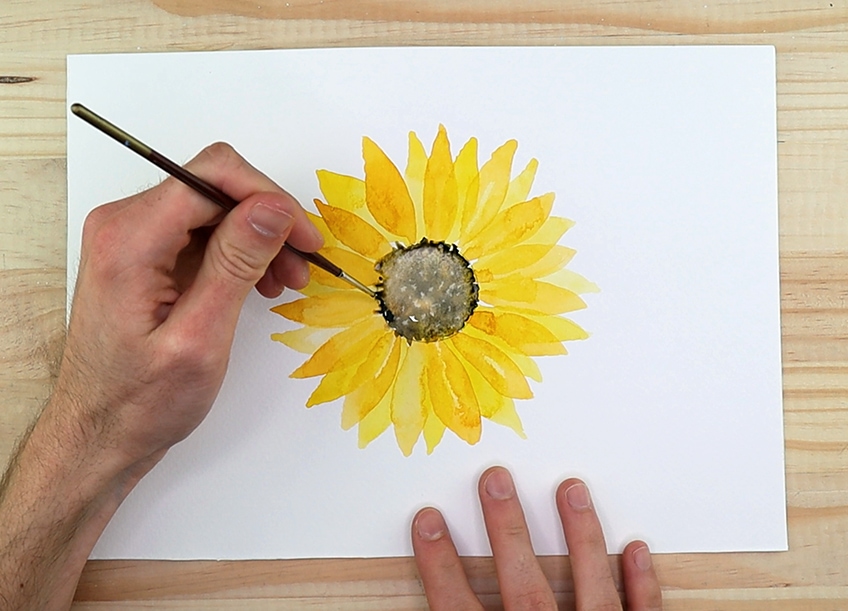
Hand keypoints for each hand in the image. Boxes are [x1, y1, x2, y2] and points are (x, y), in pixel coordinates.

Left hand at [56, 142, 322, 466]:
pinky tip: (259, 283)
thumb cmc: (141, 401)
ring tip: (286, 280)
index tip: (304, 238)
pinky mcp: (145, 254)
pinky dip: (239, 252)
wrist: (100, 433)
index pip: (211, 174)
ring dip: (259, 238)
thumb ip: (235, 265)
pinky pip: (203, 232)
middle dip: (268, 221)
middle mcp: (123, 225)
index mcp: (129, 239)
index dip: (269, 197)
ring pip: (215, 209)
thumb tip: (273, 208)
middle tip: (303, 265)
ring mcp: (132, 238)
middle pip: (215, 186)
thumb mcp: (199, 338)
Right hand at [412, 467, 661, 609]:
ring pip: (590, 591)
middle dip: (507, 529)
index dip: (440, 564)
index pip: (458, 608)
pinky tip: (637, 550)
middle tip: (496, 480)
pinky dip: (641, 585)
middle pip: (522, 587)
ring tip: (572, 488)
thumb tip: (411, 610)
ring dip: (581, 537)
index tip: (428, 521)